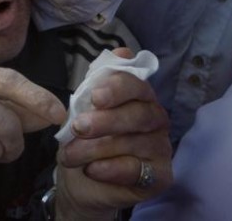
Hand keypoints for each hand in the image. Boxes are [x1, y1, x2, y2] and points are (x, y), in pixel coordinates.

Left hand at [55, 49, 171, 217]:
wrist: (80, 180)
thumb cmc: (85, 139)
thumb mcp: (84, 107)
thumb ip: (98, 81)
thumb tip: (122, 52)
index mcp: (139, 96)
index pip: (137, 85)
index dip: (117, 88)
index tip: (95, 97)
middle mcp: (156, 119)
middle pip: (139, 114)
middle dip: (106, 121)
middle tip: (78, 128)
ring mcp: (161, 147)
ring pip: (133, 143)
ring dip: (95, 149)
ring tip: (70, 155)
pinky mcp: (160, 176)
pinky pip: (136, 169)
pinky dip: (110, 169)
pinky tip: (91, 169)